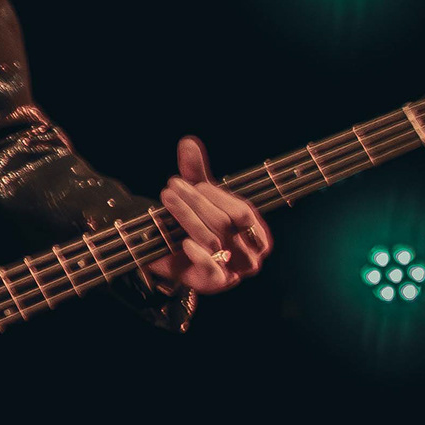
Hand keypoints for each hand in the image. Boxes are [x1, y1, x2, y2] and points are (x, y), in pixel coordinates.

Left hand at [142, 135, 271, 293]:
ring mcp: (235, 270)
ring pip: (216, 242)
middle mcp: (252, 252)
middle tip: (171, 187)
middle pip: (228, 224)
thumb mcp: (196, 196)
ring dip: (188, 219)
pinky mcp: (216, 283)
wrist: (172, 256)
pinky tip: (184, 242)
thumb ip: (195, 172)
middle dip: (197, 203)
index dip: (213, 195)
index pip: (242, 211)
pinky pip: (213, 270)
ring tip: (167, 201)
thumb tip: (188, 141)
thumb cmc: (194, 223)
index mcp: (257, 230)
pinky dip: (199, 255)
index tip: (185, 181)